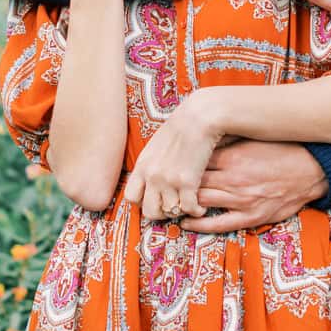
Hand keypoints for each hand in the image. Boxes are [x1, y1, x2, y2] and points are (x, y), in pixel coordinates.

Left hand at [122, 93, 223, 221]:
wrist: (199, 117)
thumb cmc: (181, 128)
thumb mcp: (157, 145)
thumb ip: (151, 164)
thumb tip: (151, 179)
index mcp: (143, 166)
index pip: (131, 197)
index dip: (143, 202)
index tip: (155, 200)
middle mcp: (152, 176)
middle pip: (149, 211)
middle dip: (162, 213)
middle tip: (173, 207)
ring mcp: (169, 180)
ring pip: (170, 212)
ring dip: (181, 211)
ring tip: (188, 205)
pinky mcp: (188, 182)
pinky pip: (189, 208)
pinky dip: (196, 211)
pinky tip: (200, 207)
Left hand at [174, 140, 327, 234]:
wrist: (313, 170)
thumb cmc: (282, 150)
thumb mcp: (253, 139)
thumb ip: (227, 139)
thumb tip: (202, 134)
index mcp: (232, 156)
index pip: (193, 161)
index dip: (176, 164)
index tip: (163, 164)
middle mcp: (233, 179)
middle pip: (192, 182)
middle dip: (173, 184)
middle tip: (156, 186)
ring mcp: (241, 200)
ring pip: (200, 202)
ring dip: (180, 203)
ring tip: (165, 203)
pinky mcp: (251, 216)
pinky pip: (218, 223)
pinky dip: (198, 224)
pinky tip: (185, 222)